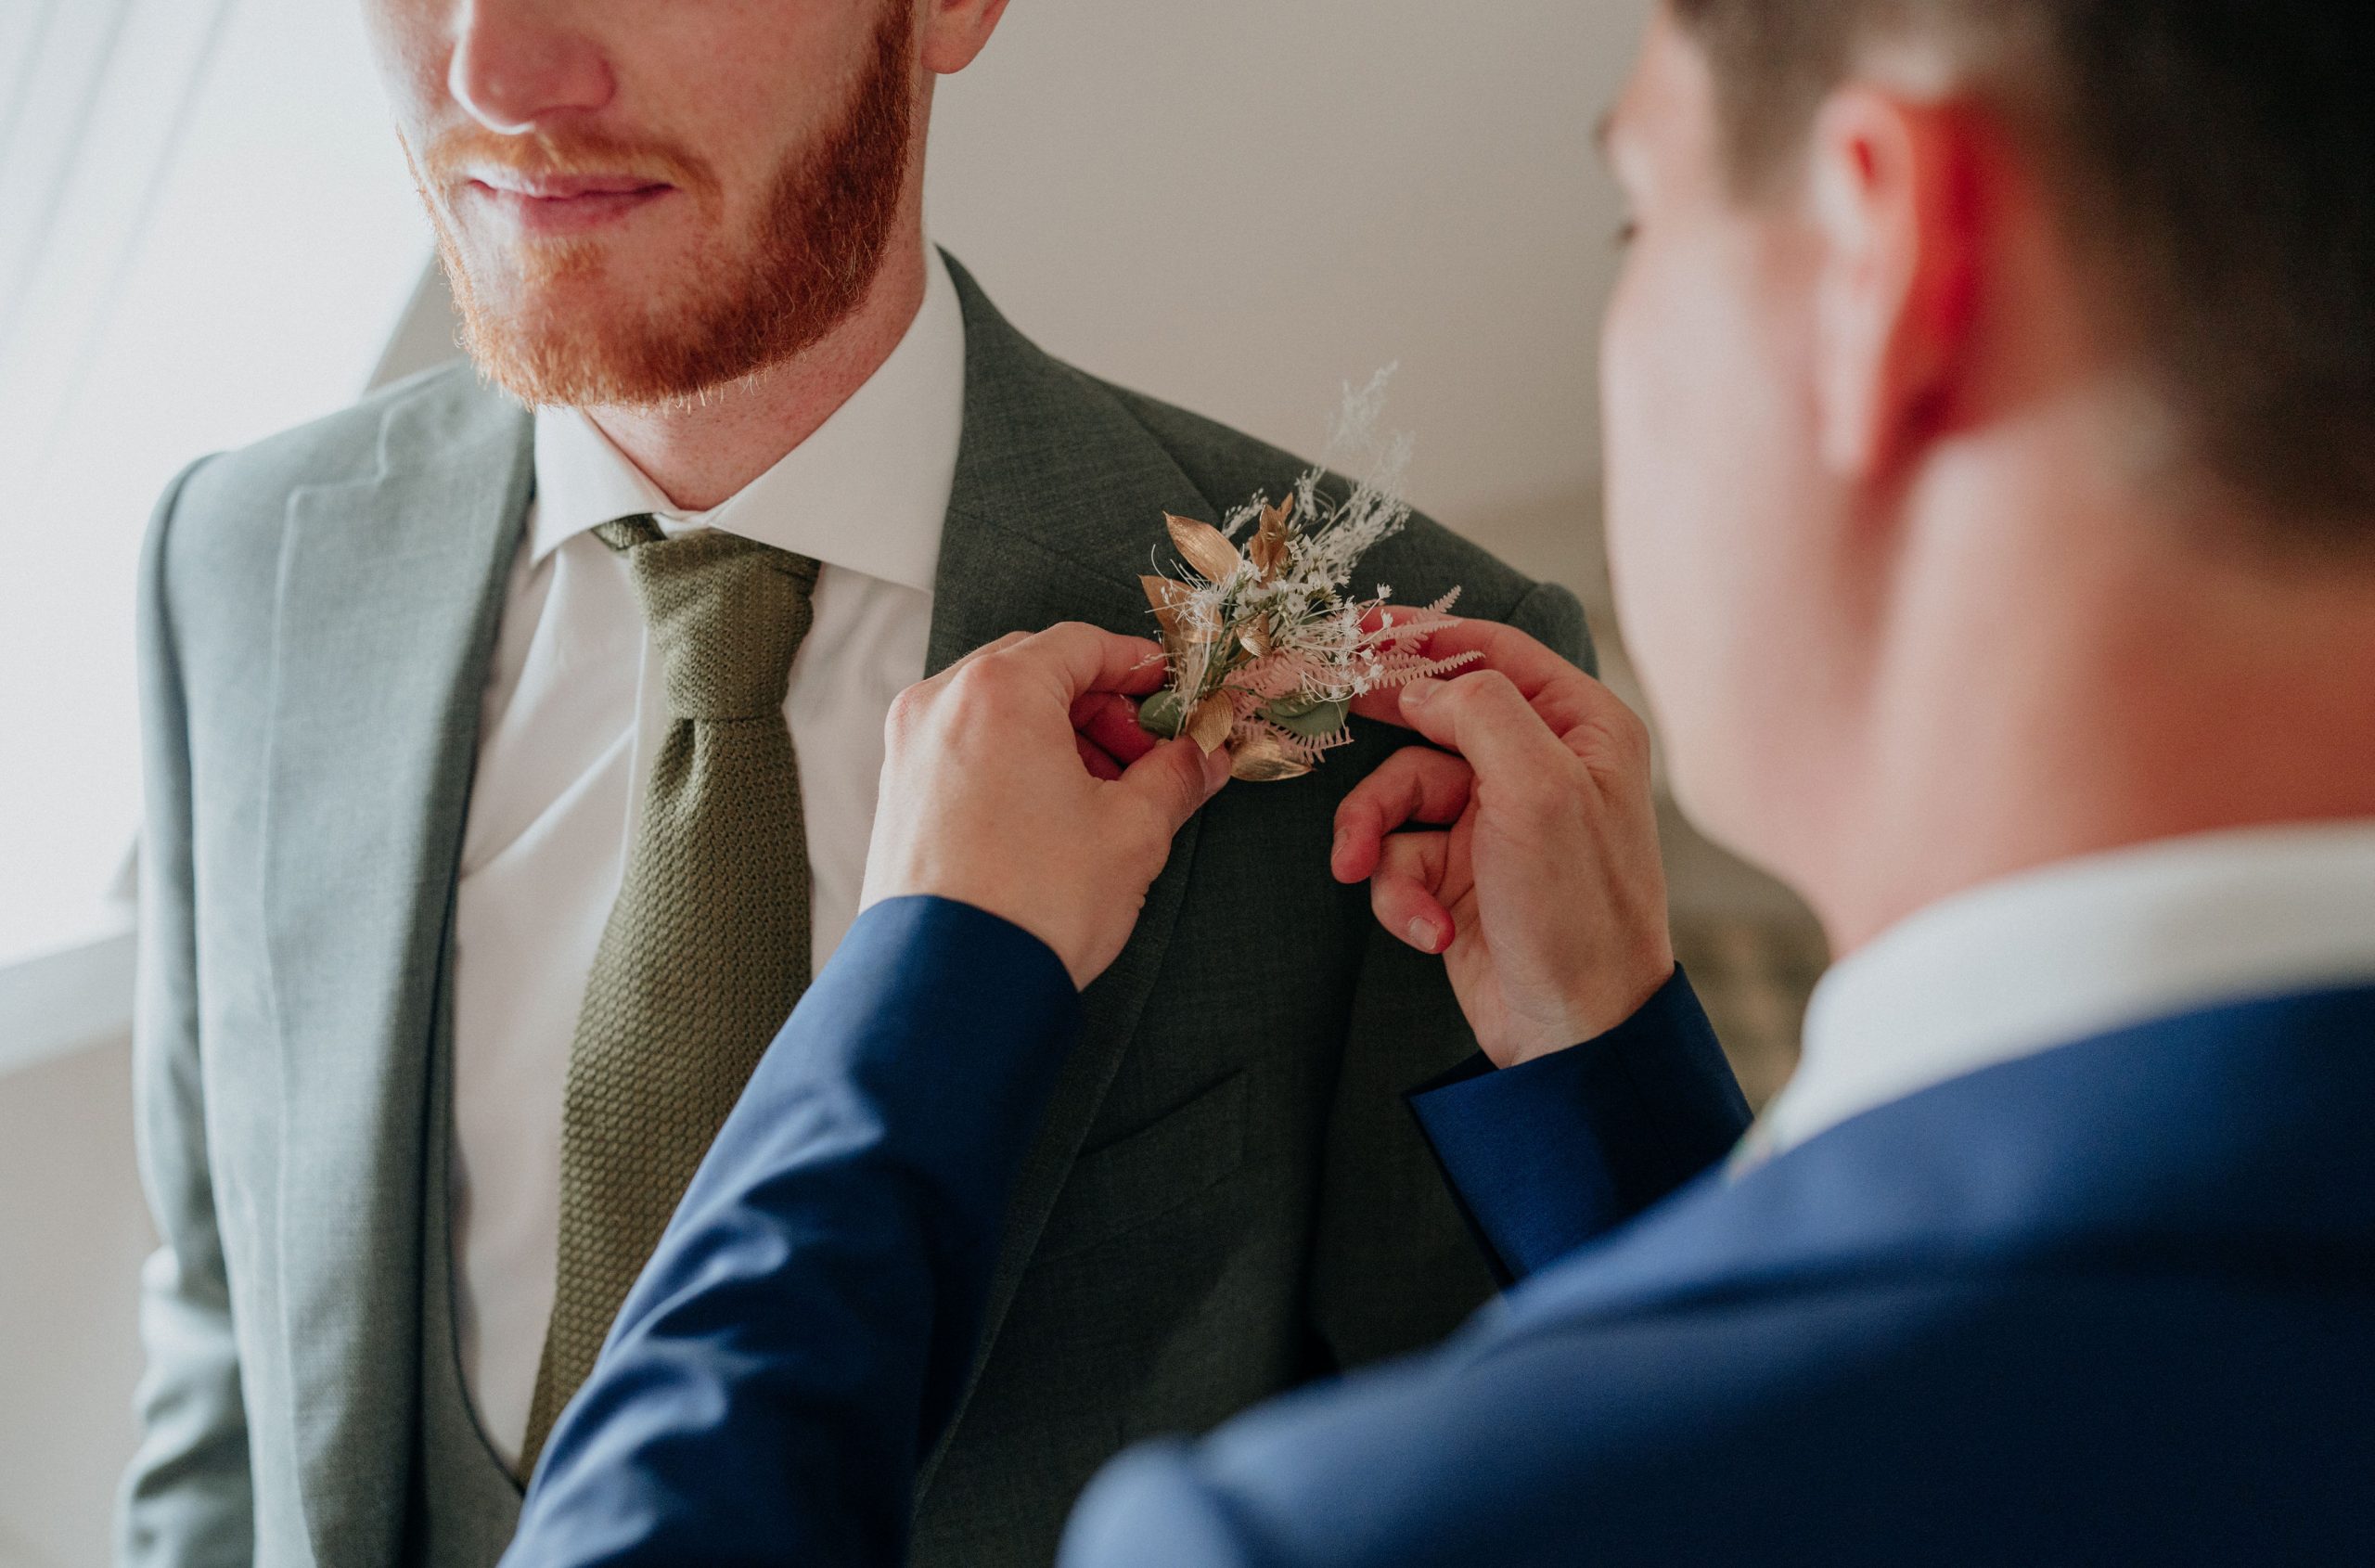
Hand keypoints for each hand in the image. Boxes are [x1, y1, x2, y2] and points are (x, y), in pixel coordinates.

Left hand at [862, 623, 1232, 988]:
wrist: (954, 985)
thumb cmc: (1034, 904)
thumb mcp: (1132, 832)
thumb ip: (1174, 777)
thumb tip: (1202, 756)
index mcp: (999, 691)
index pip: (1081, 644)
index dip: (1138, 666)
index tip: (1172, 694)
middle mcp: (941, 703)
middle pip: (1036, 670)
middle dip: (1100, 707)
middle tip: (1148, 754)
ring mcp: (910, 747)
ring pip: (998, 711)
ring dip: (1058, 736)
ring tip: (1106, 793)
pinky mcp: (898, 792)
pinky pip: (966, 748)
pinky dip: (1015, 761)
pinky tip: (1055, 813)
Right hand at [1331, 618, 1673, 1066]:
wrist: (1575, 1036)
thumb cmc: (1581, 912)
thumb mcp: (1540, 791)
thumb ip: (1481, 712)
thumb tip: (1421, 682)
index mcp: (1579, 727)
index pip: (1492, 652)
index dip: (1424, 636)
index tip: (1359, 629)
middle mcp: (1537, 765)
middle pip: (1430, 718)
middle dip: (1377, 737)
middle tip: (1323, 715)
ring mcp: (1494, 823)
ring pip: (1398, 795)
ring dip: (1375, 837)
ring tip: (1362, 870)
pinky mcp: (1458, 876)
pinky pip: (1398, 860)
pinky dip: (1399, 894)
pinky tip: (1429, 929)